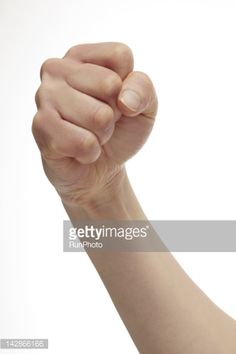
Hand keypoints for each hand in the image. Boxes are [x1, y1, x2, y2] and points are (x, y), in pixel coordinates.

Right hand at [32, 42, 157, 207]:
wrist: (102, 170)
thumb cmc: (120, 132)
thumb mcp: (144, 107)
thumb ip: (143, 89)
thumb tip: (125, 99)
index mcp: (81, 56)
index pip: (120, 56)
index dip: (128, 87)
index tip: (117, 101)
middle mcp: (57, 69)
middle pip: (110, 84)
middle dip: (115, 113)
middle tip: (102, 122)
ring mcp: (44, 96)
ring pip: (98, 116)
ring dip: (102, 135)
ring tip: (90, 135)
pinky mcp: (40, 127)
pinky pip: (83, 142)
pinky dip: (90, 153)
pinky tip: (79, 151)